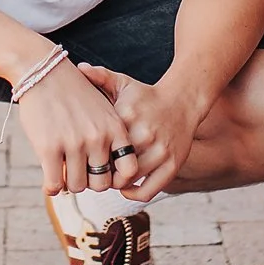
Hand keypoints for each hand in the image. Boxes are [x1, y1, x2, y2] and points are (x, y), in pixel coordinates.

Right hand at [13, 58, 141, 197]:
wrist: (43, 71)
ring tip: (62, 174)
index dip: (116, 178)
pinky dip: (51, 187)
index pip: (129, 170)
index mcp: (115, 128)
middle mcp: (97, 137)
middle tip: (78, 173)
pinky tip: (49, 181)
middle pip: (101, 184)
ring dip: (68, 184)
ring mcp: (73, 143)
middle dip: (89, 182)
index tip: (103, 173)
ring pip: (76, 186)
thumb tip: (109, 169)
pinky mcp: (49, 147)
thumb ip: (110, 136)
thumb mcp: (102, 109)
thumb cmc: (72, 91)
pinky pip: (54, 183)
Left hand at [76, 63, 203, 201]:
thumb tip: (80, 69)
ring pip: (129, 178)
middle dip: (100, 171)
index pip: (99, 144)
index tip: (83, 157)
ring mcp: (160, 150)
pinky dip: (135, 194)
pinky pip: (149, 190)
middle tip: (93, 172)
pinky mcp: (173, 165)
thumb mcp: (124, 83)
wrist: (183, 101)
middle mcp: (144, 133)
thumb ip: (100, 76)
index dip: (87, 154)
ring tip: (109, 178)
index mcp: (127, 115)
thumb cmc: (146, 96)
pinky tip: (127, 189)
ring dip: (116, 183)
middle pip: (112, 164)